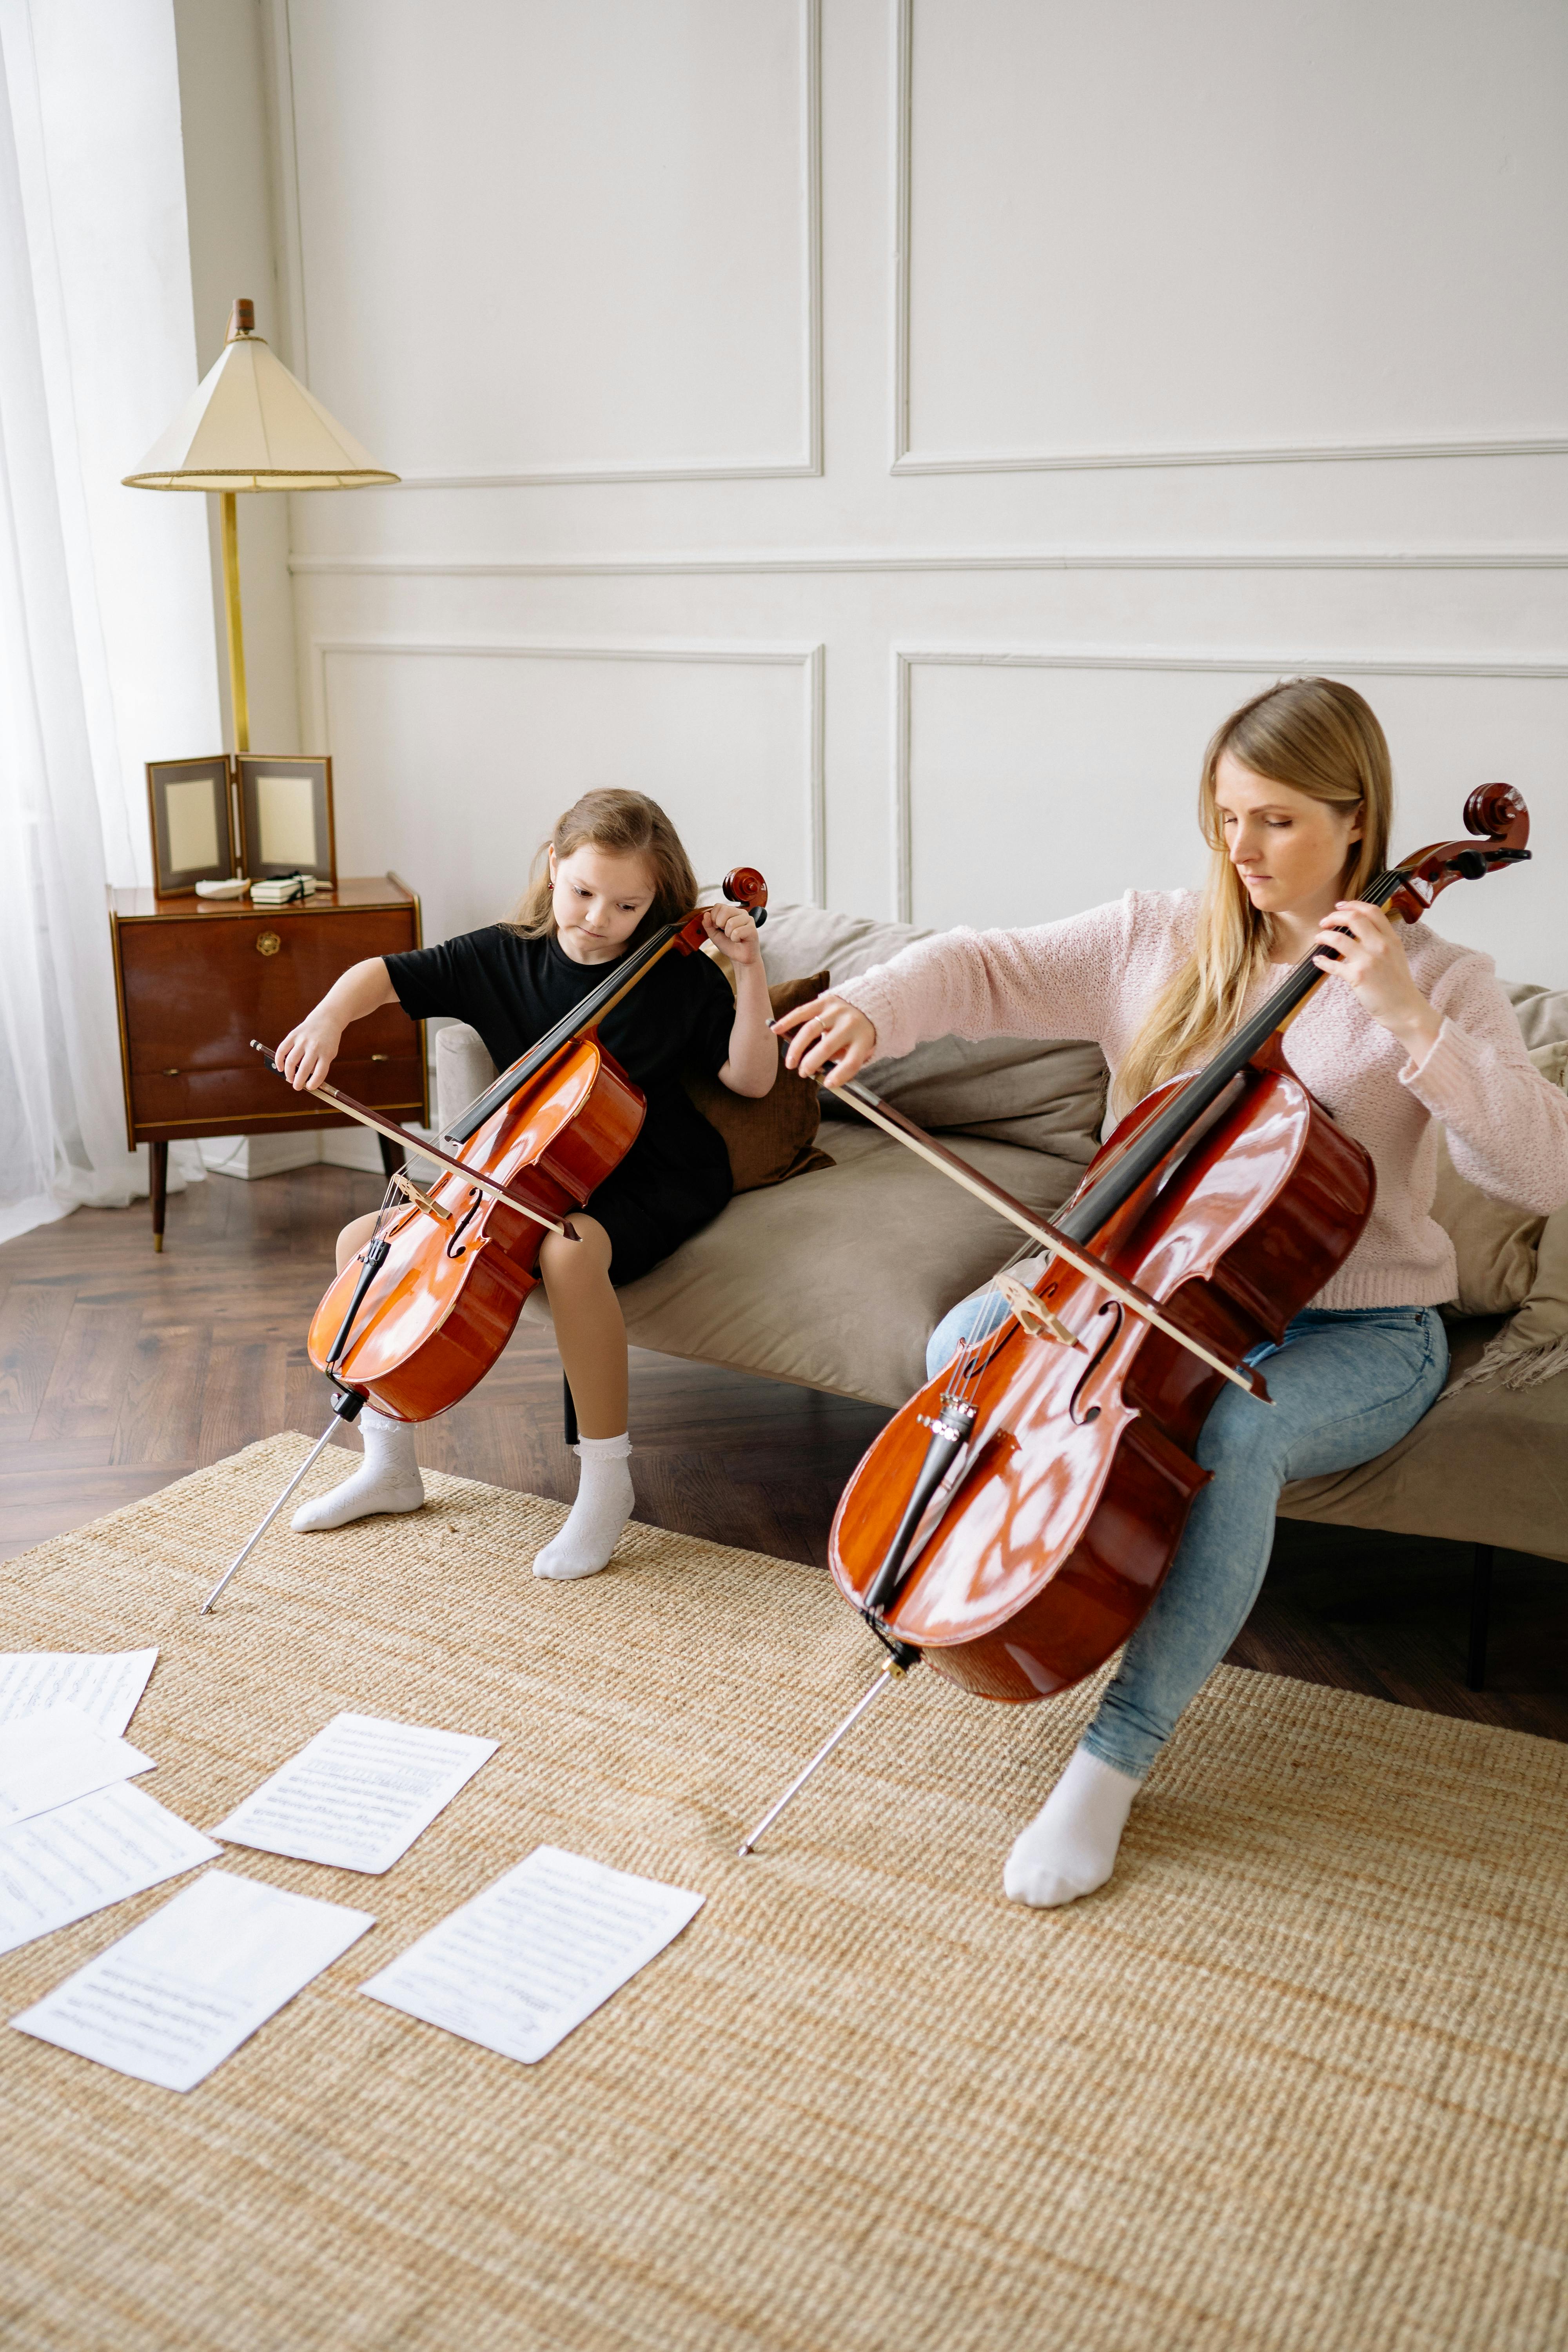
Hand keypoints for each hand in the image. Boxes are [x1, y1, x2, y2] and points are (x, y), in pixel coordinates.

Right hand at [275, 1006, 342, 1091]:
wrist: (326, 1019)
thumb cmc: (328, 1041)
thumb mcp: (330, 1053)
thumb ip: (320, 1065)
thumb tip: (305, 1079)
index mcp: (326, 1053)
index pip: (320, 1073)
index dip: (313, 1083)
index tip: (309, 1087)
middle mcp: (314, 1047)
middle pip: (304, 1069)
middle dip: (298, 1082)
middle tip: (297, 1087)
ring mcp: (303, 1041)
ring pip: (291, 1061)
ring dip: (288, 1073)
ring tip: (290, 1078)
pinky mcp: (293, 1035)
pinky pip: (282, 1050)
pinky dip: (279, 1060)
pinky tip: (280, 1068)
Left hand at [701, 903, 761, 966]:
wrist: (739, 958)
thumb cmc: (729, 945)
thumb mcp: (714, 934)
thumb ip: (708, 924)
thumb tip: (706, 914)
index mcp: (732, 911)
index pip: (719, 906)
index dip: (714, 917)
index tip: (718, 927)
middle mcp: (741, 913)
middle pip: (725, 910)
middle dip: (720, 924)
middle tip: (726, 932)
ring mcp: (748, 920)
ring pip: (731, 922)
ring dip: (729, 934)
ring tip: (734, 937)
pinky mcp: (752, 929)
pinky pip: (737, 932)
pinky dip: (735, 939)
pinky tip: (739, 940)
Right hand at [773, 992, 877, 1085]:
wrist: (867, 1004)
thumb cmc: (858, 1034)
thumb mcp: (859, 1049)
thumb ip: (841, 1060)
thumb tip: (818, 1071)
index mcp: (863, 1039)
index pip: (852, 1062)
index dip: (839, 1076)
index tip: (827, 1084)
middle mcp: (850, 1024)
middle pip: (827, 1047)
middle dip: (811, 1063)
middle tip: (803, 1073)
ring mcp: (836, 1011)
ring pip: (811, 1030)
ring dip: (797, 1048)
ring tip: (790, 1063)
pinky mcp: (824, 1001)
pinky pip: (802, 1012)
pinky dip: (787, 1021)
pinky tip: (776, 1030)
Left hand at [1312, 901, 1440, 1058]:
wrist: (1406, 1010)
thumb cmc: (1398, 985)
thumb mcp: (1396, 956)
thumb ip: (1382, 941)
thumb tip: (1362, 931)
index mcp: (1391, 939)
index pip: (1372, 911)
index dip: (1353, 905)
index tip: (1340, 906)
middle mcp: (1381, 946)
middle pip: (1354, 919)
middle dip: (1335, 916)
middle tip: (1324, 921)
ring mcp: (1370, 960)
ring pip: (1339, 938)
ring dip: (1324, 936)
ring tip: (1318, 938)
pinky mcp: (1358, 977)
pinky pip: (1334, 965)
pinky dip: (1322, 961)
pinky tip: (1317, 961)